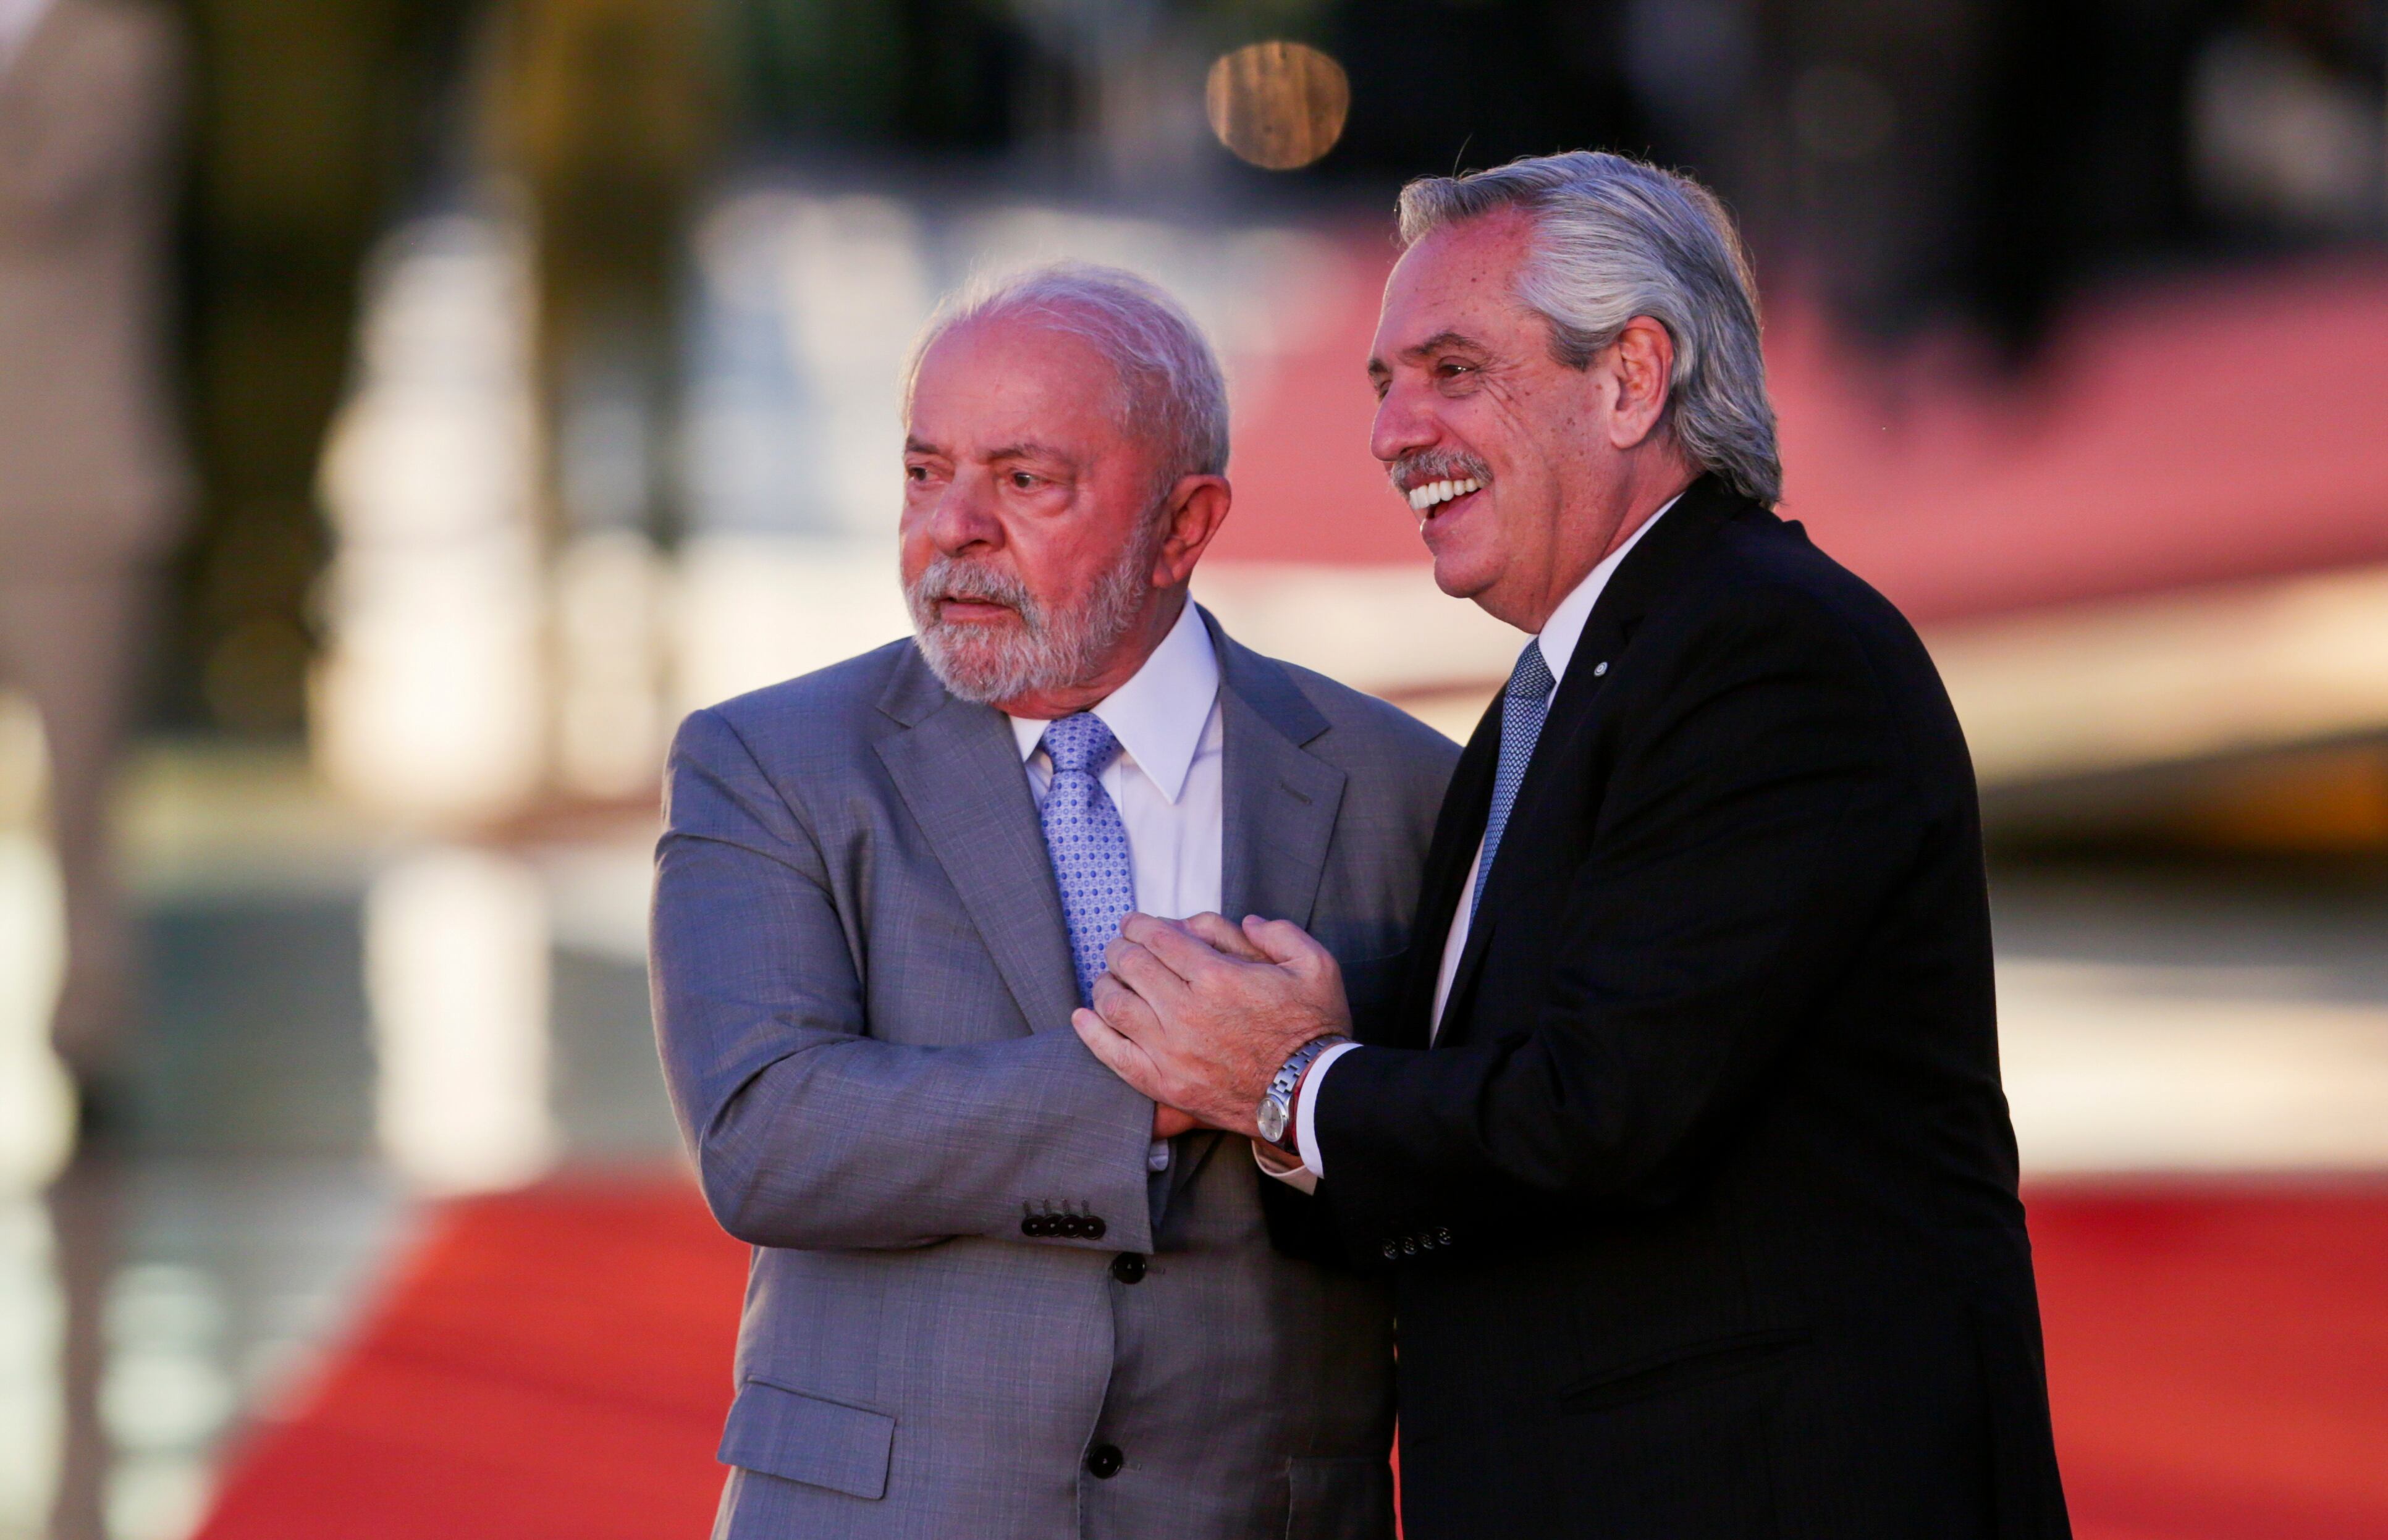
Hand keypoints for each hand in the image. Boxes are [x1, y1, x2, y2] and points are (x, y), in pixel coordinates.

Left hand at [1072, 911, 1351, 1139]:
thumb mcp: (1316, 965)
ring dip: (1105, 984)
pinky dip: (1091, 1033)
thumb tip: (1243, 922)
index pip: (1159, 938)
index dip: (1140, 925)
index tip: (1135, 923)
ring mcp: (1170, 1050)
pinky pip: (1112, 1055)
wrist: (1310, 1096)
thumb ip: (1278, 933)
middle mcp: (1185, 1010)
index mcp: (1217, 976)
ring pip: (1115, 1005)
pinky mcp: (1164, 1084)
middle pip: (1131, 965)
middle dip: (1121, 948)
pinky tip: (1082, 1017)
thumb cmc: (1315, 1029)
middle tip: (1121, 947)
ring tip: (1109, 978)